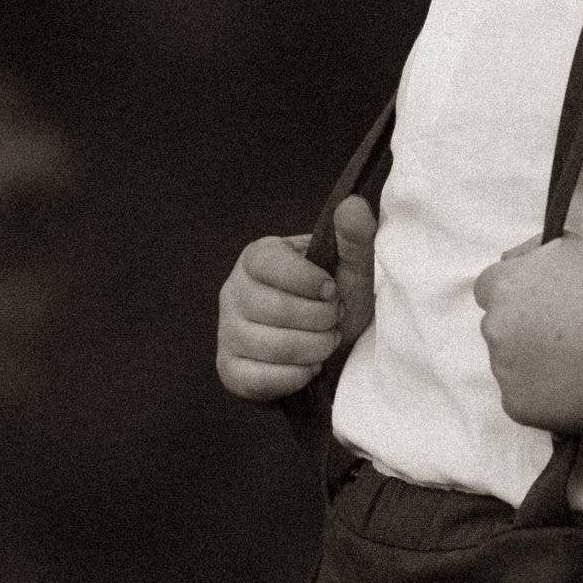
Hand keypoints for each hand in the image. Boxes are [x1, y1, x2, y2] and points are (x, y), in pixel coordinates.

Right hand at [217, 196, 374, 401]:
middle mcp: (233, 291)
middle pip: (274, 308)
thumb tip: (353, 205)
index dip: (308, 281)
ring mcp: (227, 331)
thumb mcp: (351, 271)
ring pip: (272, 345)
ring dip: (314, 348)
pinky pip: (259, 378)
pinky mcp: (229, 369)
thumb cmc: (334, 303)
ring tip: (326, 342)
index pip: (269, 263)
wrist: (327, 349)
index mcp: (256, 257)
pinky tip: (309, 367)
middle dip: (320, 320)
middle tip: (335, 320)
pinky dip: (296, 376)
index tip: (332, 290)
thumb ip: (355, 239)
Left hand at [472, 234, 582, 431]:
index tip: (537, 306)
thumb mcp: (573, 247)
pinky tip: (571, 386)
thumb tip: (510, 260)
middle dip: (520, 331)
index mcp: (502, 287)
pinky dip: (541, 397)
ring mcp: (503, 370)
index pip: (487, 290)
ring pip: (509, 366)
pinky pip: (521, 400)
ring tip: (574, 362)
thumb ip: (532, 249)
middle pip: (497, 329)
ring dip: (531, 364)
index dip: (513, 297)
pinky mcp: (516, 405)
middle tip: (562, 336)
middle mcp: (494, 328)